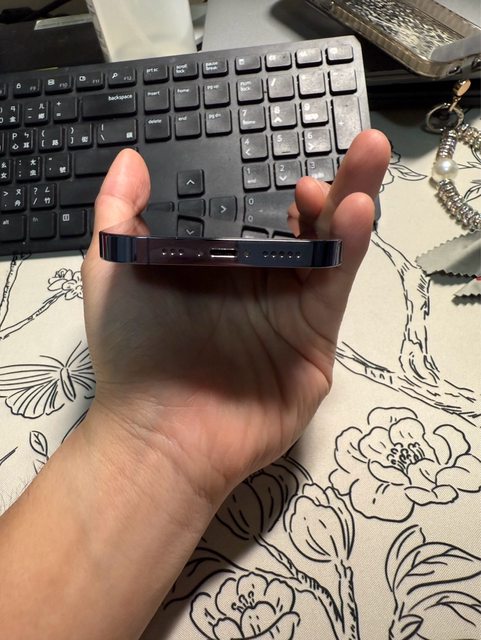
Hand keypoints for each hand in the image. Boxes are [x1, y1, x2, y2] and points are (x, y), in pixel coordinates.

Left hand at [81, 130, 389, 503]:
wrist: (161, 435)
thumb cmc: (134, 352)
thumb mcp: (113, 272)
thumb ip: (119, 215)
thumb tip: (131, 159)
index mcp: (219, 266)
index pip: (260, 216)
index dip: (279, 188)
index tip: (285, 164)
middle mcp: (260, 283)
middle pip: (306, 226)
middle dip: (335, 185)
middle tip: (360, 146)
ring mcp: (290, 311)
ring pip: (330, 249)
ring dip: (352, 205)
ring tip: (369, 160)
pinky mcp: (314, 339)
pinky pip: (333, 286)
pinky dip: (349, 248)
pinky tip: (356, 210)